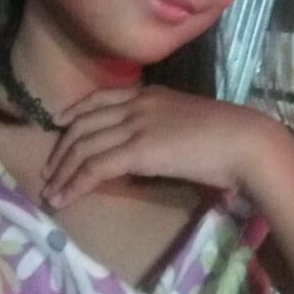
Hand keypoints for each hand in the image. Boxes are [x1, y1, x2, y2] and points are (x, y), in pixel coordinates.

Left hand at [40, 85, 272, 208]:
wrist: (244, 141)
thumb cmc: (228, 136)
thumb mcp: (188, 122)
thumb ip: (163, 128)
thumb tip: (149, 148)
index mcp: (151, 94)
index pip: (101, 98)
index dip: (75, 111)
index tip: (59, 124)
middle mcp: (137, 104)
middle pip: (85, 123)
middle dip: (62, 147)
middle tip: (49, 170)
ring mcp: (136, 125)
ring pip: (83, 145)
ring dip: (62, 171)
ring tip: (50, 191)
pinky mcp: (138, 150)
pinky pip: (94, 167)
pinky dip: (73, 184)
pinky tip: (63, 199)